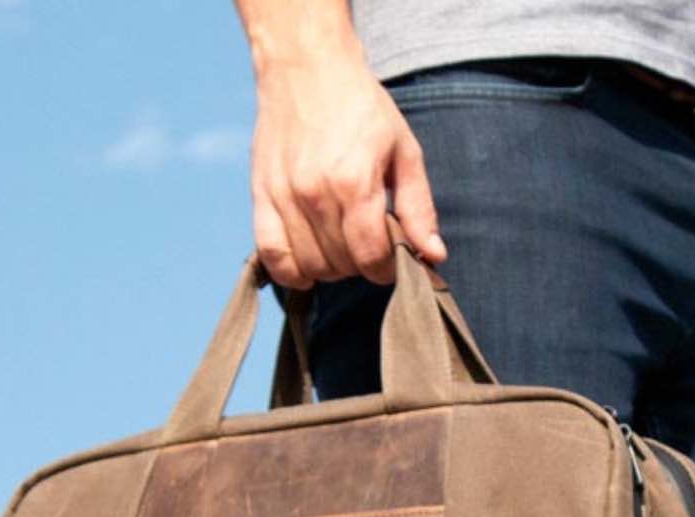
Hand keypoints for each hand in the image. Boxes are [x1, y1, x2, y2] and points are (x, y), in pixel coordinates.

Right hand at [249, 39, 443, 287]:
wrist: (306, 65)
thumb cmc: (361, 106)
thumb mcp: (404, 150)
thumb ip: (418, 207)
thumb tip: (434, 256)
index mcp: (355, 183)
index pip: (371, 257)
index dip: (387, 268)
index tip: (391, 258)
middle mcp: (315, 194)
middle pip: (341, 265)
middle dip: (361, 264)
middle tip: (368, 243)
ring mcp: (284, 196)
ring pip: (310, 265)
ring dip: (330, 268)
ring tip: (342, 246)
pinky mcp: (260, 194)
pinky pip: (271, 254)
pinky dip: (290, 271)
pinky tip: (307, 268)